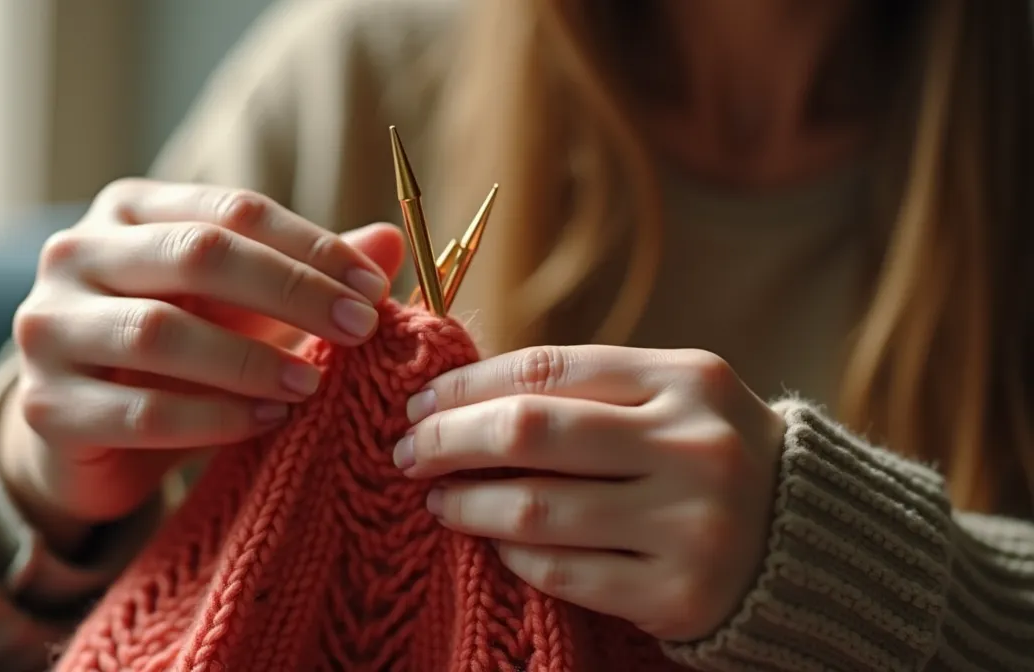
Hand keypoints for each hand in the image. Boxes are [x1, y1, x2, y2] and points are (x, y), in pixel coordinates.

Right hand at [0, 178, 405, 553]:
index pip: (231, 209)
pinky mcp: (45, 406)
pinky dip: (214, 418)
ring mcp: (48, 329)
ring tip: (314, 382)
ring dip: (251, 359)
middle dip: (290, 291)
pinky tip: (269, 421)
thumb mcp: (241, 308)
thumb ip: (307, 273)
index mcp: (126, 210)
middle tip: (359, 327)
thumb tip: (391, 242)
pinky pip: (140, 412)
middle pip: (196, 255)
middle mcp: (74, 254)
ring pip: (159, 333)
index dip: (309, 245)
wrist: (84, 437)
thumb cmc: (176, 357)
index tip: (373, 287)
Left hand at [397, 345, 785, 641]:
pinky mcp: (680, 595)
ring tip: (437, 498)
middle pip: (532, 431)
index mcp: (688, 380)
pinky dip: (514, 554)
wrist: (813, 545)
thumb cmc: (713, 459)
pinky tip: (495, 542)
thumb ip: (589, 393)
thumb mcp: (674, 402)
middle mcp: (694, 447)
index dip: (467, 384)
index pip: (547, 369)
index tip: (419, 401)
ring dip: (468, 502)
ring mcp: (692, 525)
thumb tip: (462, 396)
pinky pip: (564, 571)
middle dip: (449, 439)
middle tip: (406, 451)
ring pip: (539, 508)